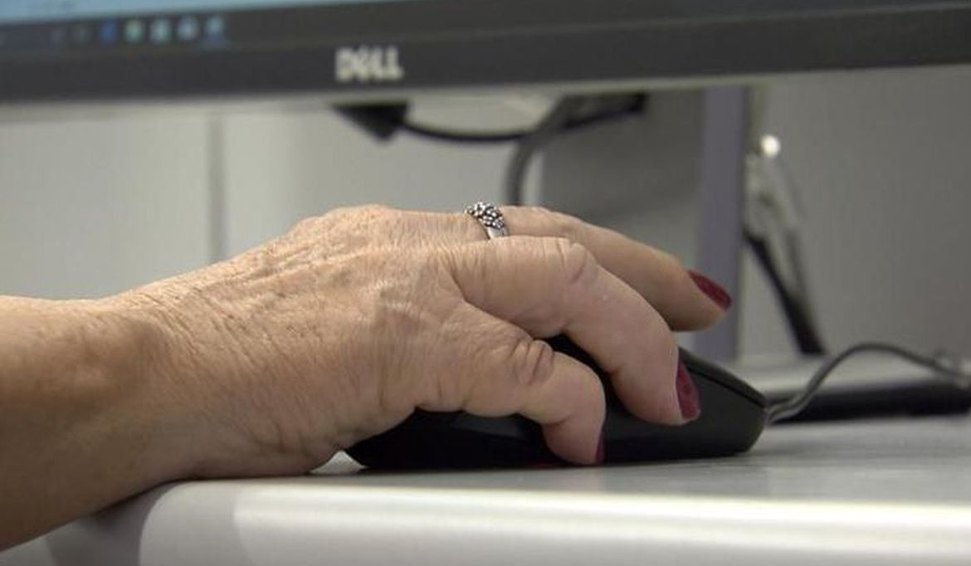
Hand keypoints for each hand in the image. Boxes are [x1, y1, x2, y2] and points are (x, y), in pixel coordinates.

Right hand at [119, 205, 727, 474]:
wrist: (138, 377)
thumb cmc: (215, 362)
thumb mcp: (330, 329)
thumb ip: (405, 339)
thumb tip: (473, 381)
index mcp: (390, 241)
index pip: (521, 231)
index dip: (596, 254)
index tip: (641, 282)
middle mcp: (406, 245)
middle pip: (564, 238)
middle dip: (645, 275)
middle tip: (696, 311)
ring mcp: (407, 282)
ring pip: (566, 284)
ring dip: (631, 336)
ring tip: (665, 387)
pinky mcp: (400, 339)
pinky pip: (524, 367)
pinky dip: (569, 401)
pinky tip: (582, 434)